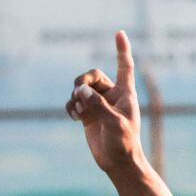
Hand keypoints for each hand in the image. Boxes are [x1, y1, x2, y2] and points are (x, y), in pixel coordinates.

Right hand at [66, 31, 143, 172]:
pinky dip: (71, 106)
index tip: (119, 32)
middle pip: (92, 75)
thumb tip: (80, 91)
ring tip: (80, 112)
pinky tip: (73, 116)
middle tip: (81, 96)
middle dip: (83, 82)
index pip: (124, 67)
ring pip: (80, 88)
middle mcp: (112, 96)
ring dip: (76, 96)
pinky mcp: (88, 114)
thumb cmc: (124, 143)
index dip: (122, 49)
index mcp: (125, 94)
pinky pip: (74, 101)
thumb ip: (98, 105)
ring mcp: (99, 104)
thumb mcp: (114, 123)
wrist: (118, 162)